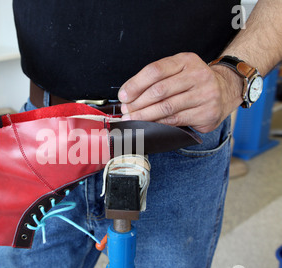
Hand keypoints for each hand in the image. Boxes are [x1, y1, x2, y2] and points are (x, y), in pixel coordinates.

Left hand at [118, 52, 242, 132]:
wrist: (226, 90)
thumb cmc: (194, 82)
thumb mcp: (179, 70)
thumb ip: (156, 79)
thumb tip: (128, 95)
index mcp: (186, 61)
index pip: (155, 70)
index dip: (135, 84)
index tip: (123, 95)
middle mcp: (197, 75)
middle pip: (159, 91)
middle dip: (138, 103)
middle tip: (126, 111)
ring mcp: (205, 95)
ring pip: (166, 108)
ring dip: (145, 116)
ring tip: (132, 119)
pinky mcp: (207, 113)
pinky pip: (176, 120)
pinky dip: (159, 123)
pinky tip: (149, 124)